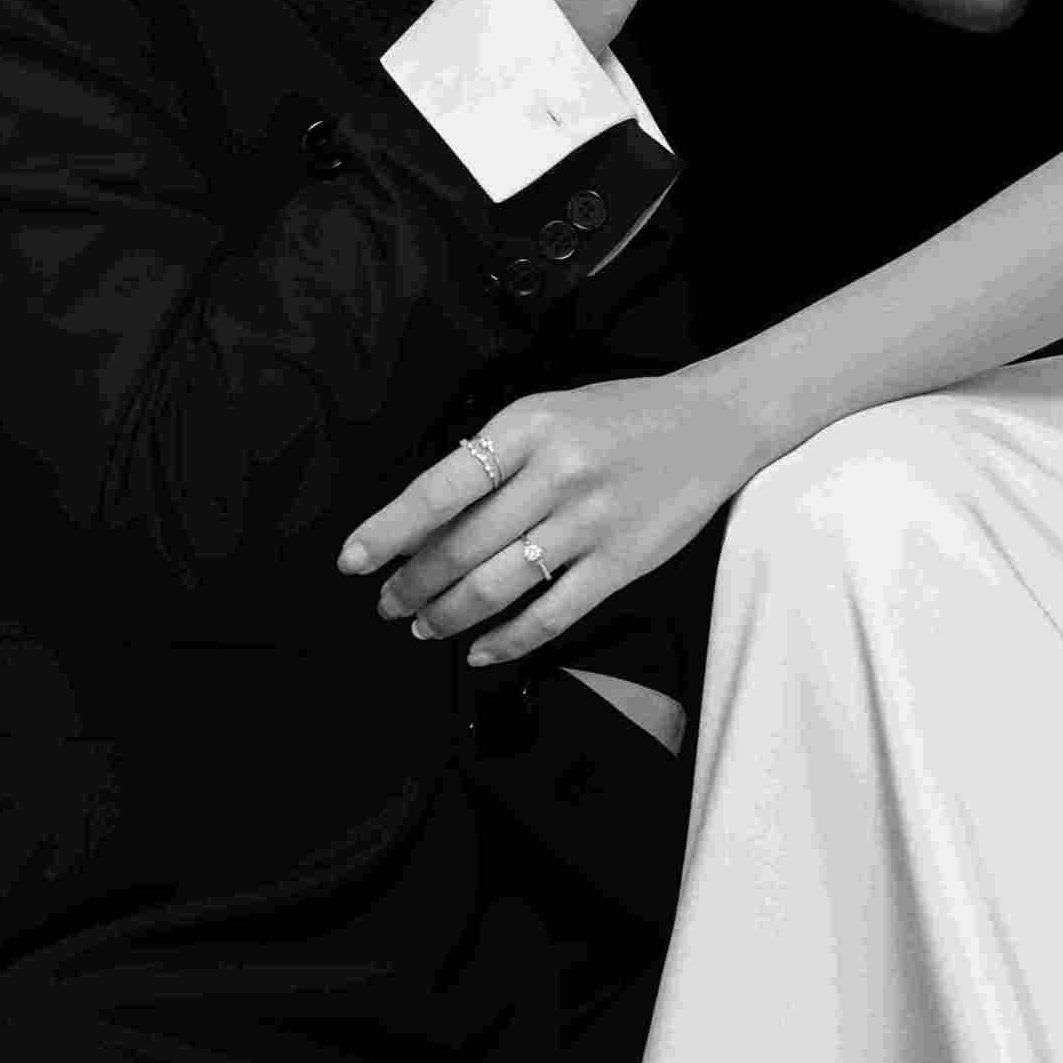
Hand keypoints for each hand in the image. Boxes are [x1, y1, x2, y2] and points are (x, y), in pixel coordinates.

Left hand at [335, 371, 757, 667]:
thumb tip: (429, 519)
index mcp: (529, 426)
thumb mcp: (548, 413)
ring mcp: (590, 523)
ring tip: (422, 626)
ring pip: (498, 586)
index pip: (442, 486)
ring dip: (448, 614)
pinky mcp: (620, 564)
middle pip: (463, 546)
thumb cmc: (618, 417)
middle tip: (387, 603)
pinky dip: (508, 640)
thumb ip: (494, 459)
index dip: (391, 530)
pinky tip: (481, 649)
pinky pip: (551, 615)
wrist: (709, 425)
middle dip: (412, 584)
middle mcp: (556, 474)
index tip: (353, 560)